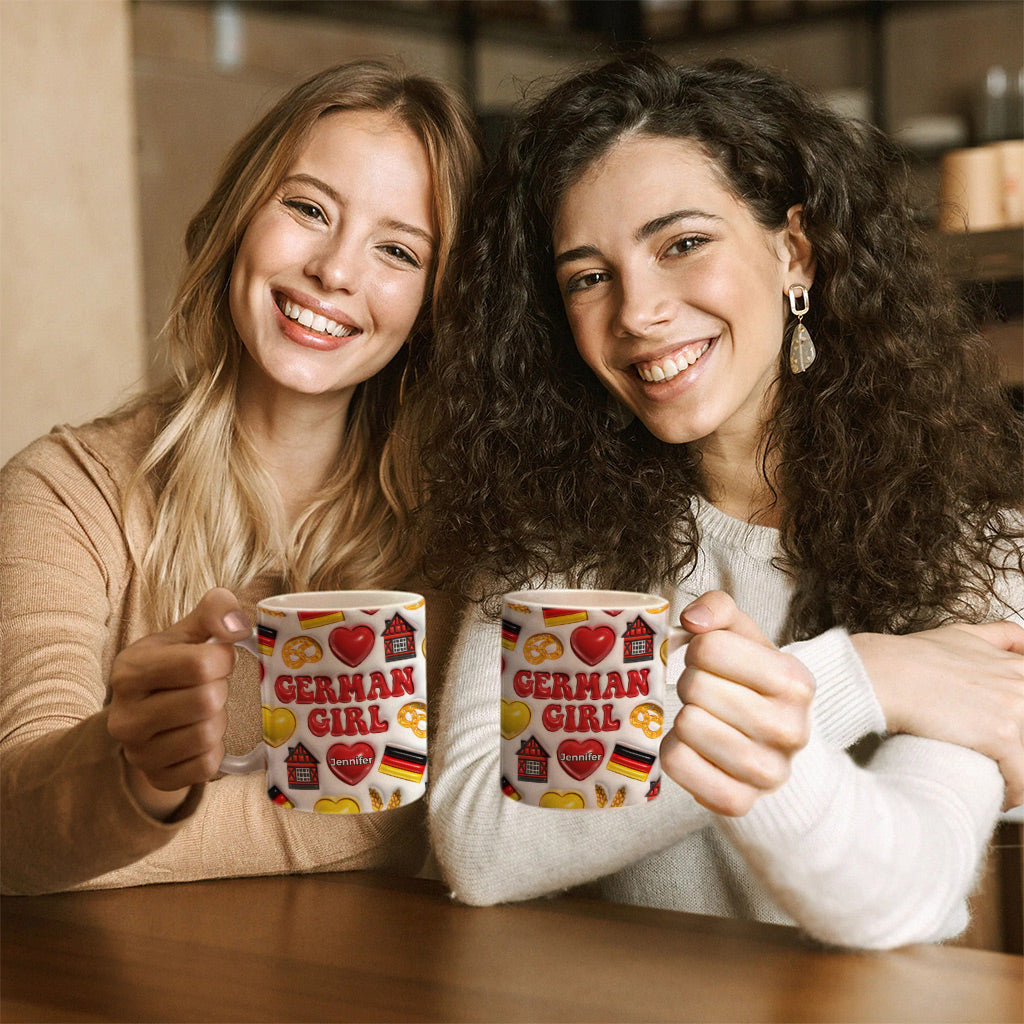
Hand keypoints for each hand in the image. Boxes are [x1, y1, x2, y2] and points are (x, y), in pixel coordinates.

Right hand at [107, 588, 250, 818]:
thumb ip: (215, 611)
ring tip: (204, 711)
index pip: (199, 664)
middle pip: (206, 701)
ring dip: (219, 720)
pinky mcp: (156, 778)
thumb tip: (238, 625)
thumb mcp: (188, 631)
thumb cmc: (173, 666)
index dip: (223, 659)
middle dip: (220, 690)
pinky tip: (202, 736)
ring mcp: (137, 753)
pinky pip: (206, 767)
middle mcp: (125, 716)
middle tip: (210, 687)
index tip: (219, 658)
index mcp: (129, 671)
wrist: (146, 714)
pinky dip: (215, 750)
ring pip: (208, 735)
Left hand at [660, 591, 814, 816]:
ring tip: (702, 718)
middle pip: (694, 687)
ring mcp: (768, 773)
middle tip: (704, 693)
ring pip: (686, 725)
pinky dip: (672, 750)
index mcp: (796, 681)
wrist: (771, 744)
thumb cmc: (748, 681)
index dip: (697, 649)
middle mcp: (791, 730)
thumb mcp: (743, 636)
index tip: (709, 661)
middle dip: (689, 683)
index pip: (709, 647)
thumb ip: (719, 608)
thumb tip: (693, 619)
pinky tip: (693, 747)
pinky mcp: (738, 803)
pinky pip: (676, 763)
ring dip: (682, 716)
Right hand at [852, 622, 1023, 809]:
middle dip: (1017, 747)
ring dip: (1017, 772)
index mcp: (1015, 665)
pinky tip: (1000, 796)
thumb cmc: (910, 657)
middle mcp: (1021, 684)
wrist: (883, 673)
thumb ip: (998, 636)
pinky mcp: (1002, 735)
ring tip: (1000, 783)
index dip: (1017, 721)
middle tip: (999, 758)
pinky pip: (1022, 778)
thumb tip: (1021, 640)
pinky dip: (1014, 793)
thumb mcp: (960, 634)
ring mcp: (1015, 709)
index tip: (1007, 735)